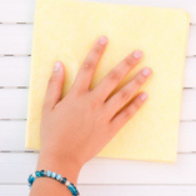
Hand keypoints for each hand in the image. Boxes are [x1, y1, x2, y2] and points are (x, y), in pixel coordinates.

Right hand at [38, 36, 150, 177]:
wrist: (62, 157)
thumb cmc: (52, 133)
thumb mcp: (48, 107)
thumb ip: (54, 85)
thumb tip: (58, 64)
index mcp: (76, 95)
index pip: (87, 67)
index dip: (96, 51)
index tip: (105, 39)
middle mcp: (92, 102)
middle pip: (112, 78)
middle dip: (127, 63)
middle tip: (139, 53)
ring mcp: (103, 116)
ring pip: (124, 94)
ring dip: (137, 81)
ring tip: (148, 70)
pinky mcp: (110, 129)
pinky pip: (126, 115)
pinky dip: (136, 105)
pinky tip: (145, 96)